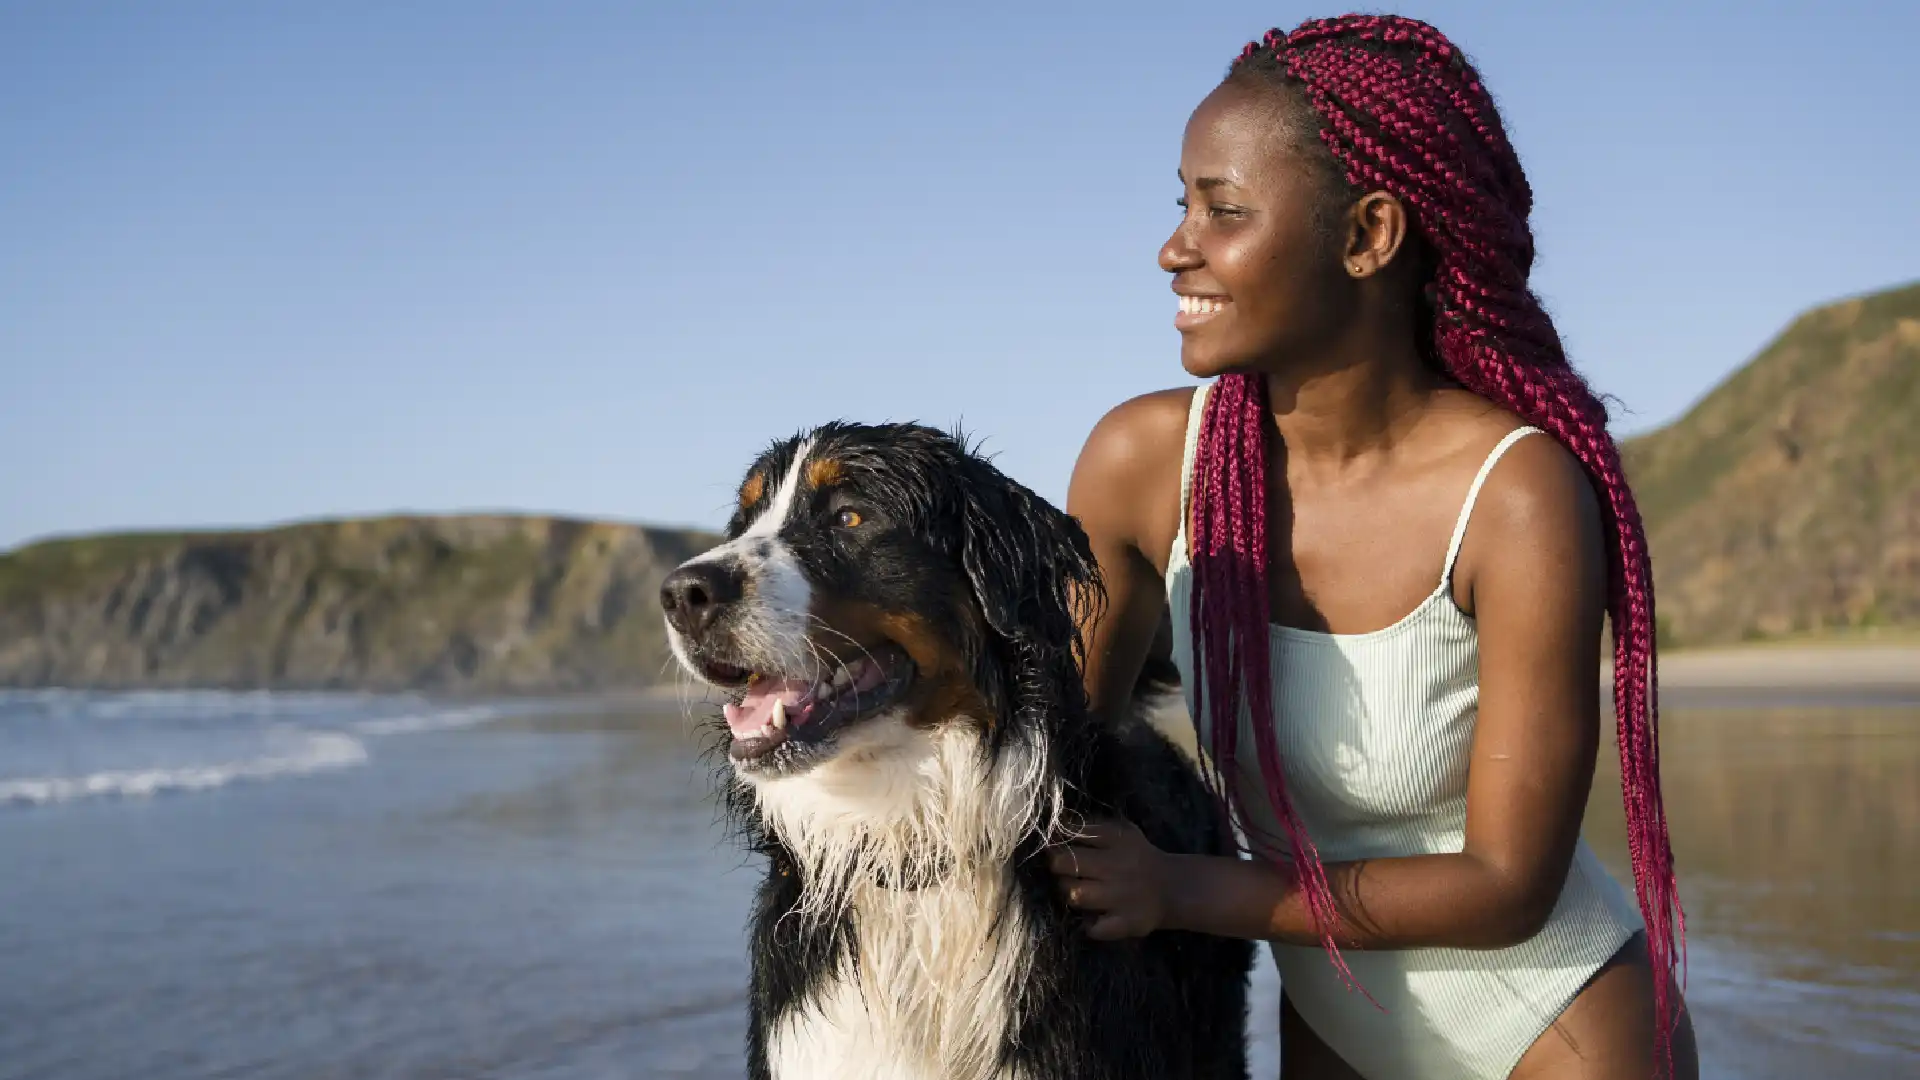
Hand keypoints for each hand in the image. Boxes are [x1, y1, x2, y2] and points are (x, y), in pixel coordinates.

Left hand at [1046, 816, 1176, 939]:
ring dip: (1069, 893)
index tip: (1054, 845)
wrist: (1173, 888)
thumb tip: (1057, 826)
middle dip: (1057, 866)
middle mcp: (1117, 867)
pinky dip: (1089, 924)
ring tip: (1077, 891)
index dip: (1057, 841)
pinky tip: (1094, 918)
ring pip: (1076, 895)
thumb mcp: (1121, 832)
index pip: (1075, 833)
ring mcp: (1121, 897)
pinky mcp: (1126, 923)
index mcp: (1117, 839)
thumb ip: (1091, 827)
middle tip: (1062, 870)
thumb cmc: (1138, 858)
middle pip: (1067, 864)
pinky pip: (1094, 927)